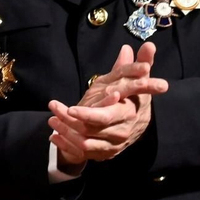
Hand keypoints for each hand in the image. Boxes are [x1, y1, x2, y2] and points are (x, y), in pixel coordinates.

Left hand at [47, 42, 168, 164]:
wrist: (137, 123)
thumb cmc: (133, 97)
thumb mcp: (134, 80)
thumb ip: (138, 65)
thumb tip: (148, 44)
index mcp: (129, 114)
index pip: (105, 117)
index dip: (87, 115)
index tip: (70, 109)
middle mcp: (121, 133)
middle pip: (90, 131)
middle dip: (68, 122)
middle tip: (53, 110)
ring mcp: (113, 146)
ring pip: (84, 144)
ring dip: (65, 132)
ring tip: (51, 120)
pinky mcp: (105, 154)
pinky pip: (82, 154)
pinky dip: (67, 146)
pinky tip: (54, 136)